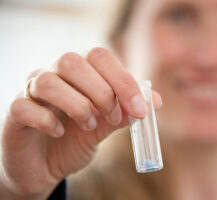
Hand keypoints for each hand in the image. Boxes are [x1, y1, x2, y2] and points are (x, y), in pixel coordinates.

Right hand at [0, 48, 161, 198]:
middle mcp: (52, 73)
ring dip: (77, 105)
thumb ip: (125, 112)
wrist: (45, 165)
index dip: (123, 80)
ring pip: (48, 81)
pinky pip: (24, 106)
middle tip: (114, 117)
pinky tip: (59, 132)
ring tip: (88, 125)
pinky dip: (48, 121)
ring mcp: (29, 91)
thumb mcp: (106, 126)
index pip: (100, 56)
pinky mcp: (14, 112)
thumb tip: (155, 101)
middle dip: (102, 92)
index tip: (139, 109)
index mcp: (78, 71)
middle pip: (73, 61)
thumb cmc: (75, 139)